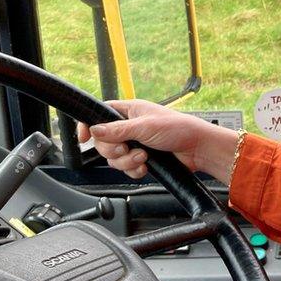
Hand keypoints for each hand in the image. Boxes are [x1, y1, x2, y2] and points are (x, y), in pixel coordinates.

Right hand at [77, 99, 235, 181]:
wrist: (197, 149)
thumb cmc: (178, 128)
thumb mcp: (145, 127)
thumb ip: (118, 130)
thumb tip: (94, 130)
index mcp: (129, 111)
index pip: (99, 114)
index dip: (89, 125)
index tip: (83, 138)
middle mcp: (129, 127)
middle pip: (103, 142)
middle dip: (114, 150)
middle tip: (126, 148)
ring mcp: (135, 144)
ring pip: (114, 158)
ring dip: (127, 161)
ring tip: (143, 156)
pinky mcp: (142, 159)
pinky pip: (126, 169)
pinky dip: (134, 170)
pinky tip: (146, 166)